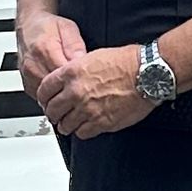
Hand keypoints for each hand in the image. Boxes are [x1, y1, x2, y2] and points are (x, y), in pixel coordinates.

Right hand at [18, 11, 86, 104]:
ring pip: (49, 96)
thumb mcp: (67, 28)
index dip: (78, 79)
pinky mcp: (27, 85)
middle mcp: (33, 65)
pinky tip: (62, 90)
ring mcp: (28, 76)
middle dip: (71, 89)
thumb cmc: (48, 27)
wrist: (28, 26)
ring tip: (74, 89)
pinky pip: (42, 97)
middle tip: (84, 87)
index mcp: (45, 49)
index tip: (88, 80)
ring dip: (62, 95)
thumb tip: (82, 60)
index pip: (64, 74)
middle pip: (56, 88)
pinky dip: (53, 96)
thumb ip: (75, 46)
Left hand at [39, 43, 156, 139]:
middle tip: (56, 115)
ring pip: (66, 124)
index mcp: (71, 73)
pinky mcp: (101, 122)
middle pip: (52, 110)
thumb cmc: (127, 62)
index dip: (44, 97)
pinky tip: (86, 127)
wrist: (147, 73)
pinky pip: (83, 133)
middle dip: (53, 113)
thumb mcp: (93, 57)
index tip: (46, 101)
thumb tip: (68, 80)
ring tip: (70, 123)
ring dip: (66, 125)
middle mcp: (76, 92)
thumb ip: (76, 71)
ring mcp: (88, 109)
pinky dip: (82, 131)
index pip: (44, 90)